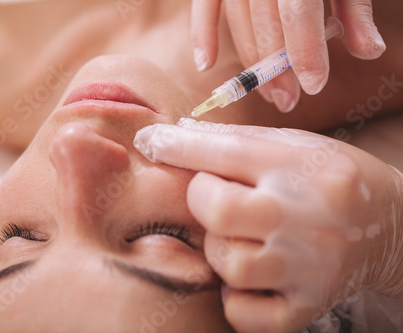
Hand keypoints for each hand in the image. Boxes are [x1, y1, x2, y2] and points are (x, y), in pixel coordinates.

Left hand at [134, 119, 402, 331]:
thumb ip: (238, 142)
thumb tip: (174, 136)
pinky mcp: (308, 305)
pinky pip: (245, 312)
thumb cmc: (330, 180)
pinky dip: (233, 296)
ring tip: (235, 238)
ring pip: (229, 264)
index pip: (226, 152)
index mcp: (301, 167)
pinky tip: (245, 277)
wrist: (392, 228)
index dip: (177, 147)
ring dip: (216, 249)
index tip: (149, 141)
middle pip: (219, 211)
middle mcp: (307, 217)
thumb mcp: (295, 146)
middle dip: (200, 200)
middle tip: (213, 199)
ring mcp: (309, 267)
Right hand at [191, 0, 385, 111]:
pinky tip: (205, 65)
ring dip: (250, 62)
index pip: (297, 11)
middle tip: (287, 100)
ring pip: (238, 22)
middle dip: (276, 68)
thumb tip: (369, 51)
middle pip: (265, 24)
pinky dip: (202, 34)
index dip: (305, 51)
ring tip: (267, 92)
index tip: (313, 85)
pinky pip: (204, 7)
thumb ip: (354, 8)